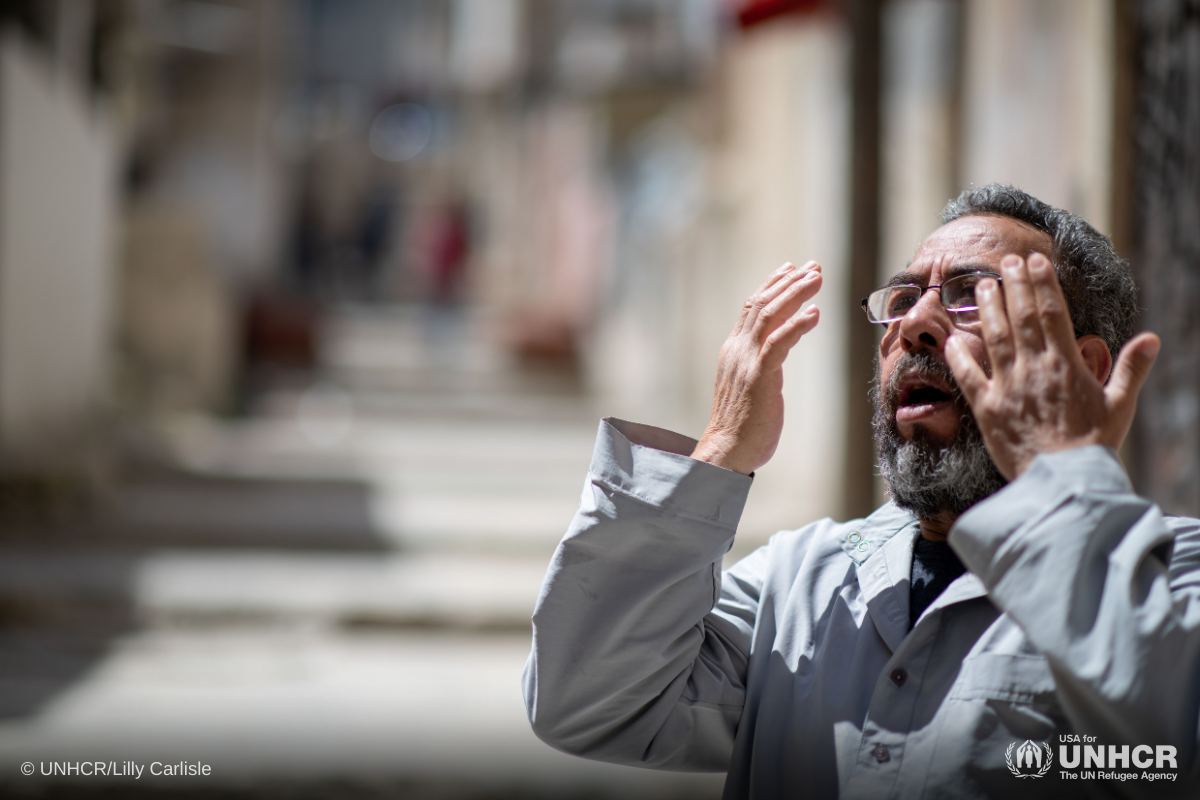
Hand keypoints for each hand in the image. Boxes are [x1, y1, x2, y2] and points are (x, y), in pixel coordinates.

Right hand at [691, 261, 821, 474]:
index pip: (751, 308)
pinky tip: (814, 313)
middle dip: (788, 282)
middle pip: (761, 304)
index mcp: (733, 351)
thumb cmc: (742, 426)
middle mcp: (737, 350)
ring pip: (769, 315)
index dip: (772, 286)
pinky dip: (797, 325)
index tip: (792, 269)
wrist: (727, 451)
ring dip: (795, 294)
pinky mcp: (758, 376)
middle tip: (813, 267)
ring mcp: (746, 361)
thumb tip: (774, 356)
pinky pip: (778, 343)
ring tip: (817, 279)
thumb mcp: (749, 387)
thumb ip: (759, 366)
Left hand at [944, 253, 1160, 479]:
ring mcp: (1008, 388)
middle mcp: (1034, 370)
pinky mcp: (987, 410)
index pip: (1052, 314)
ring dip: (989, 309)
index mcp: (1066, 365)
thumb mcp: (1120, 405)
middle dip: (1014, 286)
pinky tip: (949, 339)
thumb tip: (1152, 338)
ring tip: (983, 285)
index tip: (1035, 262)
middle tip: (1007, 261)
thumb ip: (1131, 369)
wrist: (1064, 482)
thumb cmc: (1093, 446)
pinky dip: (958, 357)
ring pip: (995, 339)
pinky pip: (968, 378)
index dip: (1042, 284)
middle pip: (1021, 318)